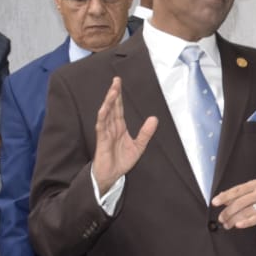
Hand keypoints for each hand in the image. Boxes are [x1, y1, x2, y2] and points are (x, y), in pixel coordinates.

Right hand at [93, 77, 156, 194]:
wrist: (111, 176)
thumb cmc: (121, 161)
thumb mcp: (139, 146)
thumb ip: (146, 132)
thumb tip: (154, 118)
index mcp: (119, 127)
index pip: (119, 108)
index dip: (119, 96)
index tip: (119, 83)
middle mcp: (111, 127)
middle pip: (112, 107)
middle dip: (114, 94)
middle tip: (116, 80)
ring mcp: (105, 133)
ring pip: (106, 114)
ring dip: (109, 102)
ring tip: (113, 91)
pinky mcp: (102, 141)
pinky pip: (101, 127)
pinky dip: (102, 117)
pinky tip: (104, 109)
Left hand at [214, 179, 255, 229]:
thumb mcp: (251, 194)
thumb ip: (237, 195)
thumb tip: (221, 198)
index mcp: (255, 184)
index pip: (237, 190)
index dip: (224, 196)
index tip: (215, 202)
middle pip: (240, 202)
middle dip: (228, 212)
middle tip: (221, 218)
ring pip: (245, 212)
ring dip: (233, 220)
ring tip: (227, 224)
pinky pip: (254, 219)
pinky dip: (245, 223)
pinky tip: (238, 225)